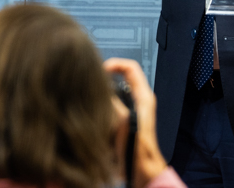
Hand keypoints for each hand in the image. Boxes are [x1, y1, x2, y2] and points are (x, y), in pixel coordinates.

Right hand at [104, 58, 182, 187]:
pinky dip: (100, 111)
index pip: (131, 67)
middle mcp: (138, 102)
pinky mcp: (122, 123)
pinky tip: (93, 117)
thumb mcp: (124, 119)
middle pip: (119, 80)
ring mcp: (130, 112)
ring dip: (101, 98)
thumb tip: (99, 89)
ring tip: (90, 101)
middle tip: (91, 85)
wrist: (140, 170)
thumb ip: (112, 101)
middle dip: (104, 82)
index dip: (115, 64)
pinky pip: (108, 110)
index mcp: (144, 97)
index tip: (100, 69)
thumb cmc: (138, 149)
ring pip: (112, 95)